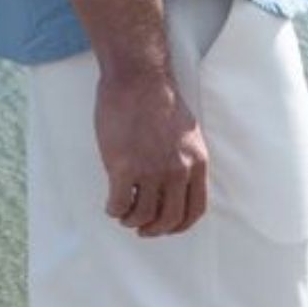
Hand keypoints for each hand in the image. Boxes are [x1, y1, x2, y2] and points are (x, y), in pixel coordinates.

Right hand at [95, 71, 208, 236]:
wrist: (137, 77)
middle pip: (169, 219)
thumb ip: (185, 161)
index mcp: (196, 163)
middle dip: (154, 230)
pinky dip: (114, 210)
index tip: (167, 227)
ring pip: (142, 216)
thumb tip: (175, 187)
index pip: (195, 210)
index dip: (179, 226)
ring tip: (124, 214)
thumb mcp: (187, 134)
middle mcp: (177, 171)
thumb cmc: (158, 100)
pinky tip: (111, 204)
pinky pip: (119, 204)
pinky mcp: (124, 167)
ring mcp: (150, 170)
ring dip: (131, 220)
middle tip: (141, 228)